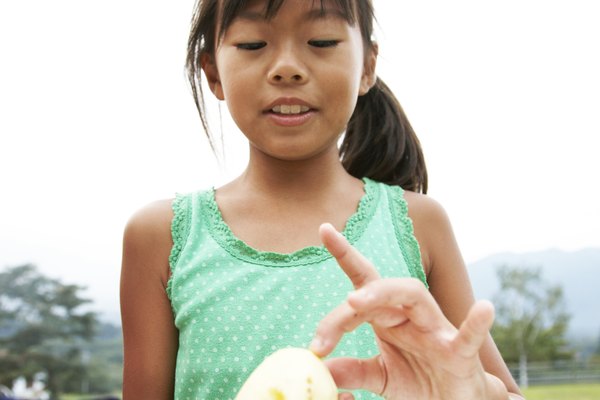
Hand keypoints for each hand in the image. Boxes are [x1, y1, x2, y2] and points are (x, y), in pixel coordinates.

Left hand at [310, 223, 502, 399]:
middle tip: (333, 305)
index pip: (363, 281)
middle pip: (381, 289)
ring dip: (385, 293)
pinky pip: (468, 336)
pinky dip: (476, 323)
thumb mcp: (380, 377)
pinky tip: (484, 309)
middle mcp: (410, 315)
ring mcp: (436, 330)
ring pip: (415, 296)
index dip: (345, 254)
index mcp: (388, 317)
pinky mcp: (460, 353)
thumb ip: (352, 370)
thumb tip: (319, 366)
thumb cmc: (419, 381)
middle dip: (355, 295)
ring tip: (357, 299)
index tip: (323, 228)